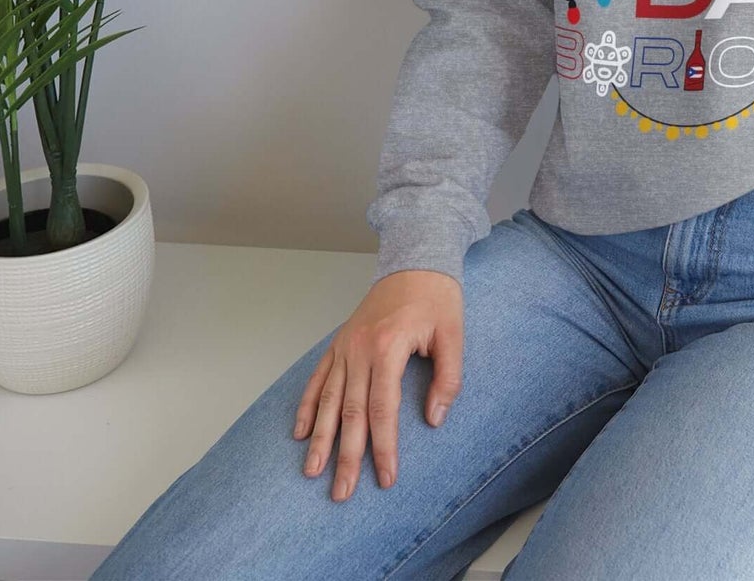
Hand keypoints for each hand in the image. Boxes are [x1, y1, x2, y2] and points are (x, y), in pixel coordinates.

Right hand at [294, 269, 462, 500]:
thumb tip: (434, 420)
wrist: (415, 260)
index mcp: (388, 348)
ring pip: (328, 399)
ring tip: (312, 472)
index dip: (384, 447)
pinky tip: (300, 432)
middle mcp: (360, 349)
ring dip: (319, 438)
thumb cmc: (437, 297)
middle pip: (350, 412)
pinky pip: (318, 378)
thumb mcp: (454, 334)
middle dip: (345, 455)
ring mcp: (346, 346)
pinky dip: (307, 405)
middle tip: (341, 493)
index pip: (383, 409)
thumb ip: (448, 378)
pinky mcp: (340, 342)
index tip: (385, 478)